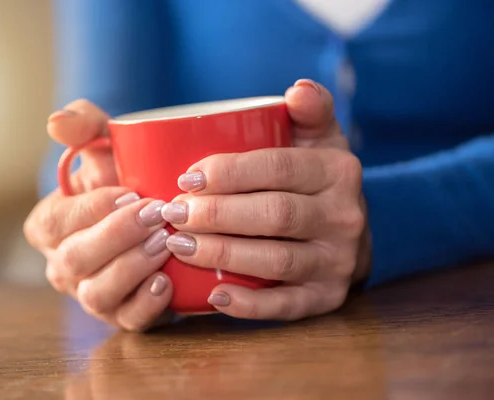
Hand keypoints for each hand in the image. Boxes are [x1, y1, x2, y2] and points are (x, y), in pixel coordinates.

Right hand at [24, 99, 173, 331]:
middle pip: (75, 260)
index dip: (92, 210)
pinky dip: (146, 305)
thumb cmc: (124, 177)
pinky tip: (167, 283)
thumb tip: (55, 123)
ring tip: (165, 244)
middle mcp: (63, 264)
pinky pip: (127, 320)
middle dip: (117, 237)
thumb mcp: (105, 144)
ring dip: (133, 268)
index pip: (57, 221)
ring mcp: (90, 293)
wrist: (155, 214)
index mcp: (49, 224)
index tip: (130, 193)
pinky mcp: (121, 315)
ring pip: (97, 294)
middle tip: (157, 214)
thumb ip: (83, 124)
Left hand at [161, 80, 371, 320]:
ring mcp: (337, 261)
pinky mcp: (326, 297)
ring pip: (276, 261)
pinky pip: (288, 306)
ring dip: (222, 255)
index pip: (278, 167)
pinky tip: (213, 297)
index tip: (185, 179)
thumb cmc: (314, 179)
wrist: (348, 230)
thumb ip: (310, 110)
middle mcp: (345, 217)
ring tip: (177, 246)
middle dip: (216, 215)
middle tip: (172, 214)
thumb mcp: (320, 139)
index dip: (228, 172)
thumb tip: (297, 89)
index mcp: (338, 171)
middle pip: (274, 215)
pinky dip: (249, 306)